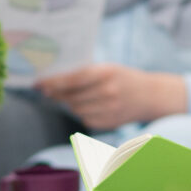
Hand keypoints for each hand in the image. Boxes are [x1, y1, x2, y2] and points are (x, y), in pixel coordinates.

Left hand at [36, 64, 184, 129]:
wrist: (151, 95)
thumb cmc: (123, 78)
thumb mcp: (107, 68)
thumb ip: (84, 73)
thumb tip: (54, 83)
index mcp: (106, 73)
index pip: (72, 80)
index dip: (52, 83)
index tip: (38, 84)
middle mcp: (108, 92)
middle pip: (71, 97)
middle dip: (57, 94)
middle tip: (47, 90)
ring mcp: (110, 109)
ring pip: (76, 110)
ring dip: (70, 104)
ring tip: (72, 96)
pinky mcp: (110, 123)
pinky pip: (86, 120)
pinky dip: (82, 113)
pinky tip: (89, 106)